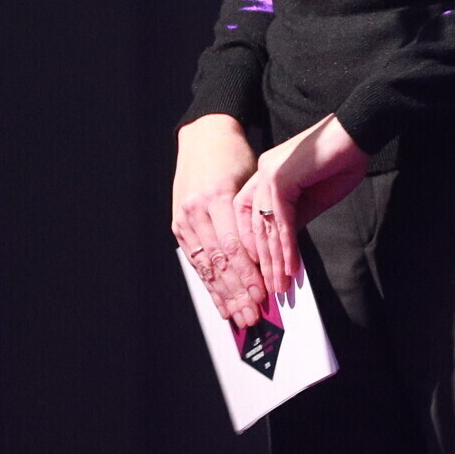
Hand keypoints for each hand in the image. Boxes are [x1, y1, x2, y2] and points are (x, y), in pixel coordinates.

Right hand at [170, 114, 266, 326]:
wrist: (204, 136)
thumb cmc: (235, 157)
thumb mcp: (252, 179)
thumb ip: (259, 216)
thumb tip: (276, 257)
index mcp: (218, 195)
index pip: (234, 245)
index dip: (248, 274)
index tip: (263, 296)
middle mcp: (197, 209)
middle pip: (219, 261)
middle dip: (238, 293)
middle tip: (254, 317)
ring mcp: (184, 218)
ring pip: (206, 265)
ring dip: (224, 295)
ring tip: (239, 317)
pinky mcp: (178, 224)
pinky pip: (196, 260)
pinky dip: (209, 284)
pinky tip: (220, 302)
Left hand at [233, 115, 368, 305]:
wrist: (356, 135)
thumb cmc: (339, 162)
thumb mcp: (312, 199)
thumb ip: (294, 219)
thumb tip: (284, 249)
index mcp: (264, 175)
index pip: (249, 219)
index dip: (255, 248)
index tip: (264, 274)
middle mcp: (260, 173)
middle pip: (252, 226)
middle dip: (262, 262)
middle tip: (270, 289)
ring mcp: (267, 174)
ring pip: (265, 227)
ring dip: (274, 260)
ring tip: (281, 286)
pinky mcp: (280, 178)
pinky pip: (281, 221)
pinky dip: (287, 247)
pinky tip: (291, 267)